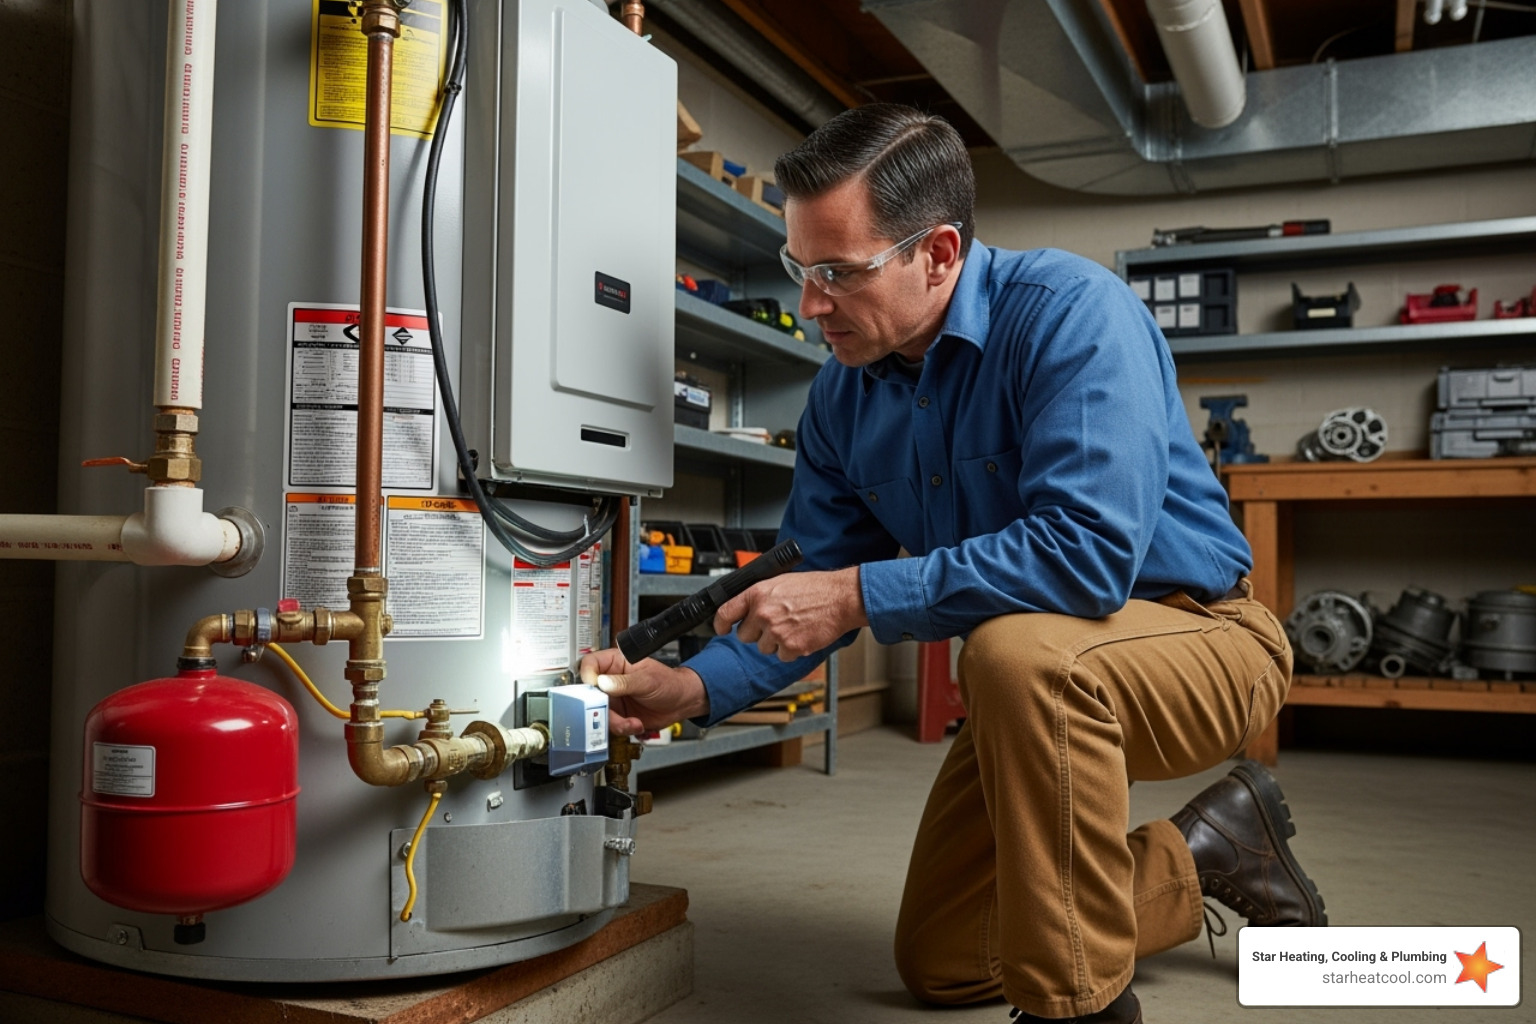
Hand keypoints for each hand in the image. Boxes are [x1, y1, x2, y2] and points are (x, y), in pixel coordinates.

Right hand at [578, 649, 709, 735]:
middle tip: (611, 713)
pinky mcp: (618, 715)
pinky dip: (622, 728)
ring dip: (615, 722)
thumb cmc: (669, 683)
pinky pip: (610, 725)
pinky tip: (636, 724)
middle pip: (590, 694)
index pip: (590, 664)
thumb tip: (603, 682)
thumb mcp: (647, 680)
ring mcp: (613, 699)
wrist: (681, 703)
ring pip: (598, 713)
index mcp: (615, 663)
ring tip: (633, 722)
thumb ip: (624, 682)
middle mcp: (610, 681)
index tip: (595, 687)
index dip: (588, 676)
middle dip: (600, 707)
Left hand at [714, 566, 866, 660]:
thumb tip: (743, 608)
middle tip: (775, 623)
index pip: (725, 612)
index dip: (721, 624)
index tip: (722, 628)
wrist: (840, 598)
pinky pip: (781, 656)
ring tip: (792, 626)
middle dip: (757, 632)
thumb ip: (759, 595)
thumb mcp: (780, 581)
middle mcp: (763, 613)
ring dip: (775, 642)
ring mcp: (776, 632)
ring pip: (763, 648)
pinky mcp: (791, 647)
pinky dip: (791, 650)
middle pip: (744, 636)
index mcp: (758, 593)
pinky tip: (801, 634)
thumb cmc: (815, 588)